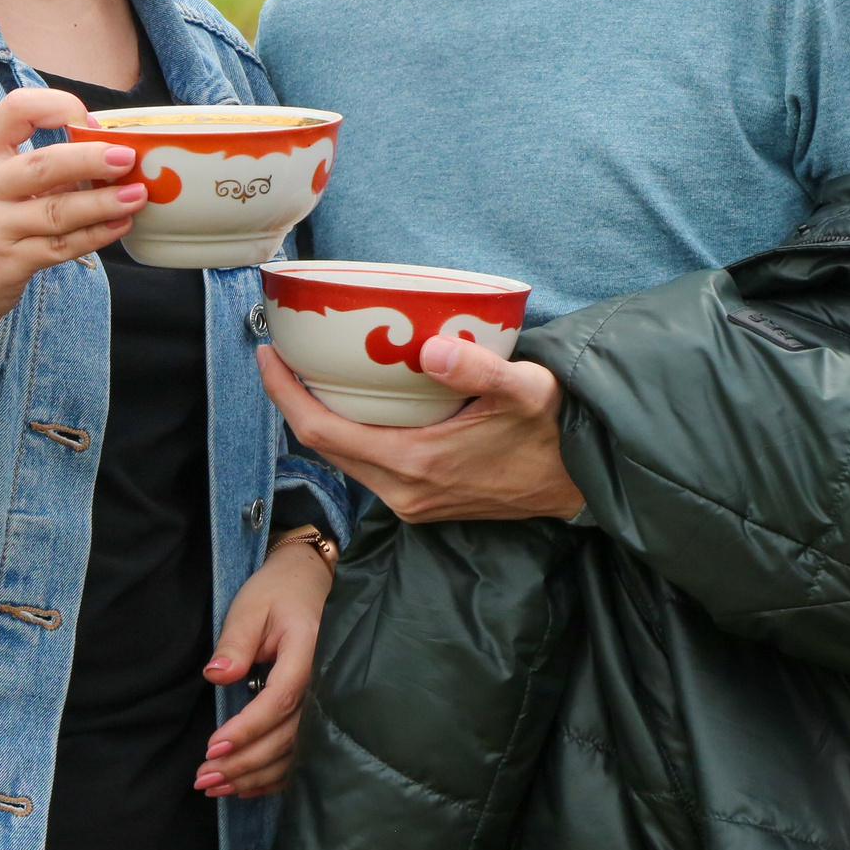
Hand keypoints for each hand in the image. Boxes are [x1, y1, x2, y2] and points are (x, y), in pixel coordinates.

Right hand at [0, 90, 143, 427]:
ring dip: (104, 202)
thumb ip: (29, 164)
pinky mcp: (5, 265)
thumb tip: (101, 151)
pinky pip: (60, 247)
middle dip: (91, 158)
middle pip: (44, 164)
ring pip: (59, 211)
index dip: (57, 106)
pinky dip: (95, 236)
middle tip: (127, 157)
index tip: (88, 119)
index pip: (15, 109)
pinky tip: (119, 225)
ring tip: (138, 194)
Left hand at [194, 536, 331, 798]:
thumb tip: (216, 675)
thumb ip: (235, 642)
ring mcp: (325, 703)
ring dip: (254, 775)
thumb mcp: (250, 607)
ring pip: (293, 753)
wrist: (307, 585)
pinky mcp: (317, 714)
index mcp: (308, 653)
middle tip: (204, 778)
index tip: (213, 747)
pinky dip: (273, 776)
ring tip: (215, 787)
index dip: (248, 728)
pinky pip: (300, 754)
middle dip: (244, 762)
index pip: (280, 699)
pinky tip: (244, 787)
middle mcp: (323, 684)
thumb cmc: (276, 594)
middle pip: (287, 736)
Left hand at [258, 336, 584, 523]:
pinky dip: (349, 431)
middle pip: (323, 446)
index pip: (322, 432)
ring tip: (309, 372)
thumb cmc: (554, 431)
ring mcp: (412, 500)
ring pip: (344, 457)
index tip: (266, 354)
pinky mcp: (424, 500)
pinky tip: (355, 401)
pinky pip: (367, 464)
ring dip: (320, 418)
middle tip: (281, 354)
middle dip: (293, 401)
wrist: (582, 481)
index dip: (284, 394)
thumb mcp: (525, 389)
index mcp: (413, 464)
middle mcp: (403, 490)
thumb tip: (429, 348)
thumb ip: (478, 368)